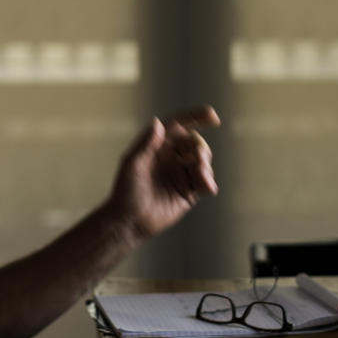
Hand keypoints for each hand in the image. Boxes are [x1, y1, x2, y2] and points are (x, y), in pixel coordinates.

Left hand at [107, 106, 219, 239]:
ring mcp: (181, 174)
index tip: (212, 115)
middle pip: (195, 143)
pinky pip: (205, 182)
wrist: (130, 222)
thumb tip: (158, 122)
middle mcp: (172, 157)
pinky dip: (209, 182)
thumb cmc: (125, 191)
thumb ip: (146, 144)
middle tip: (199, 159)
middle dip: (201, 149)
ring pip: (203, 162)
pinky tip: (208, 188)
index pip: (180, 125)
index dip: (196, 117)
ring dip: (205, 166)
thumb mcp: (132, 165)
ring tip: (201, 178)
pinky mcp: (189, 191)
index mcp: (158, 146)